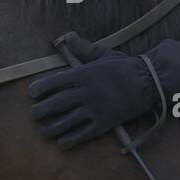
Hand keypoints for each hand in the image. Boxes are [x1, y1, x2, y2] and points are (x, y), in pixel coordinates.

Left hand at [28, 32, 179, 148]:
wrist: (148, 82)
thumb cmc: (124, 67)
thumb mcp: (103, 54)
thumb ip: (83, 49)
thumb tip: (69, 37)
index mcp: (84, 74)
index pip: (56, 81)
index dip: (41, 88)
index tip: (31, 93)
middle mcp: (87, 92)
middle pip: (58, 103)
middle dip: (42, 110)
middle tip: (33, 114)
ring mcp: (95, 109)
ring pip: (68, 121)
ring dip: (52, 128)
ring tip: (43, 131)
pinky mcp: (104, 123)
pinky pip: (84, 134)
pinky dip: (71, 139)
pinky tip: (61, 142)